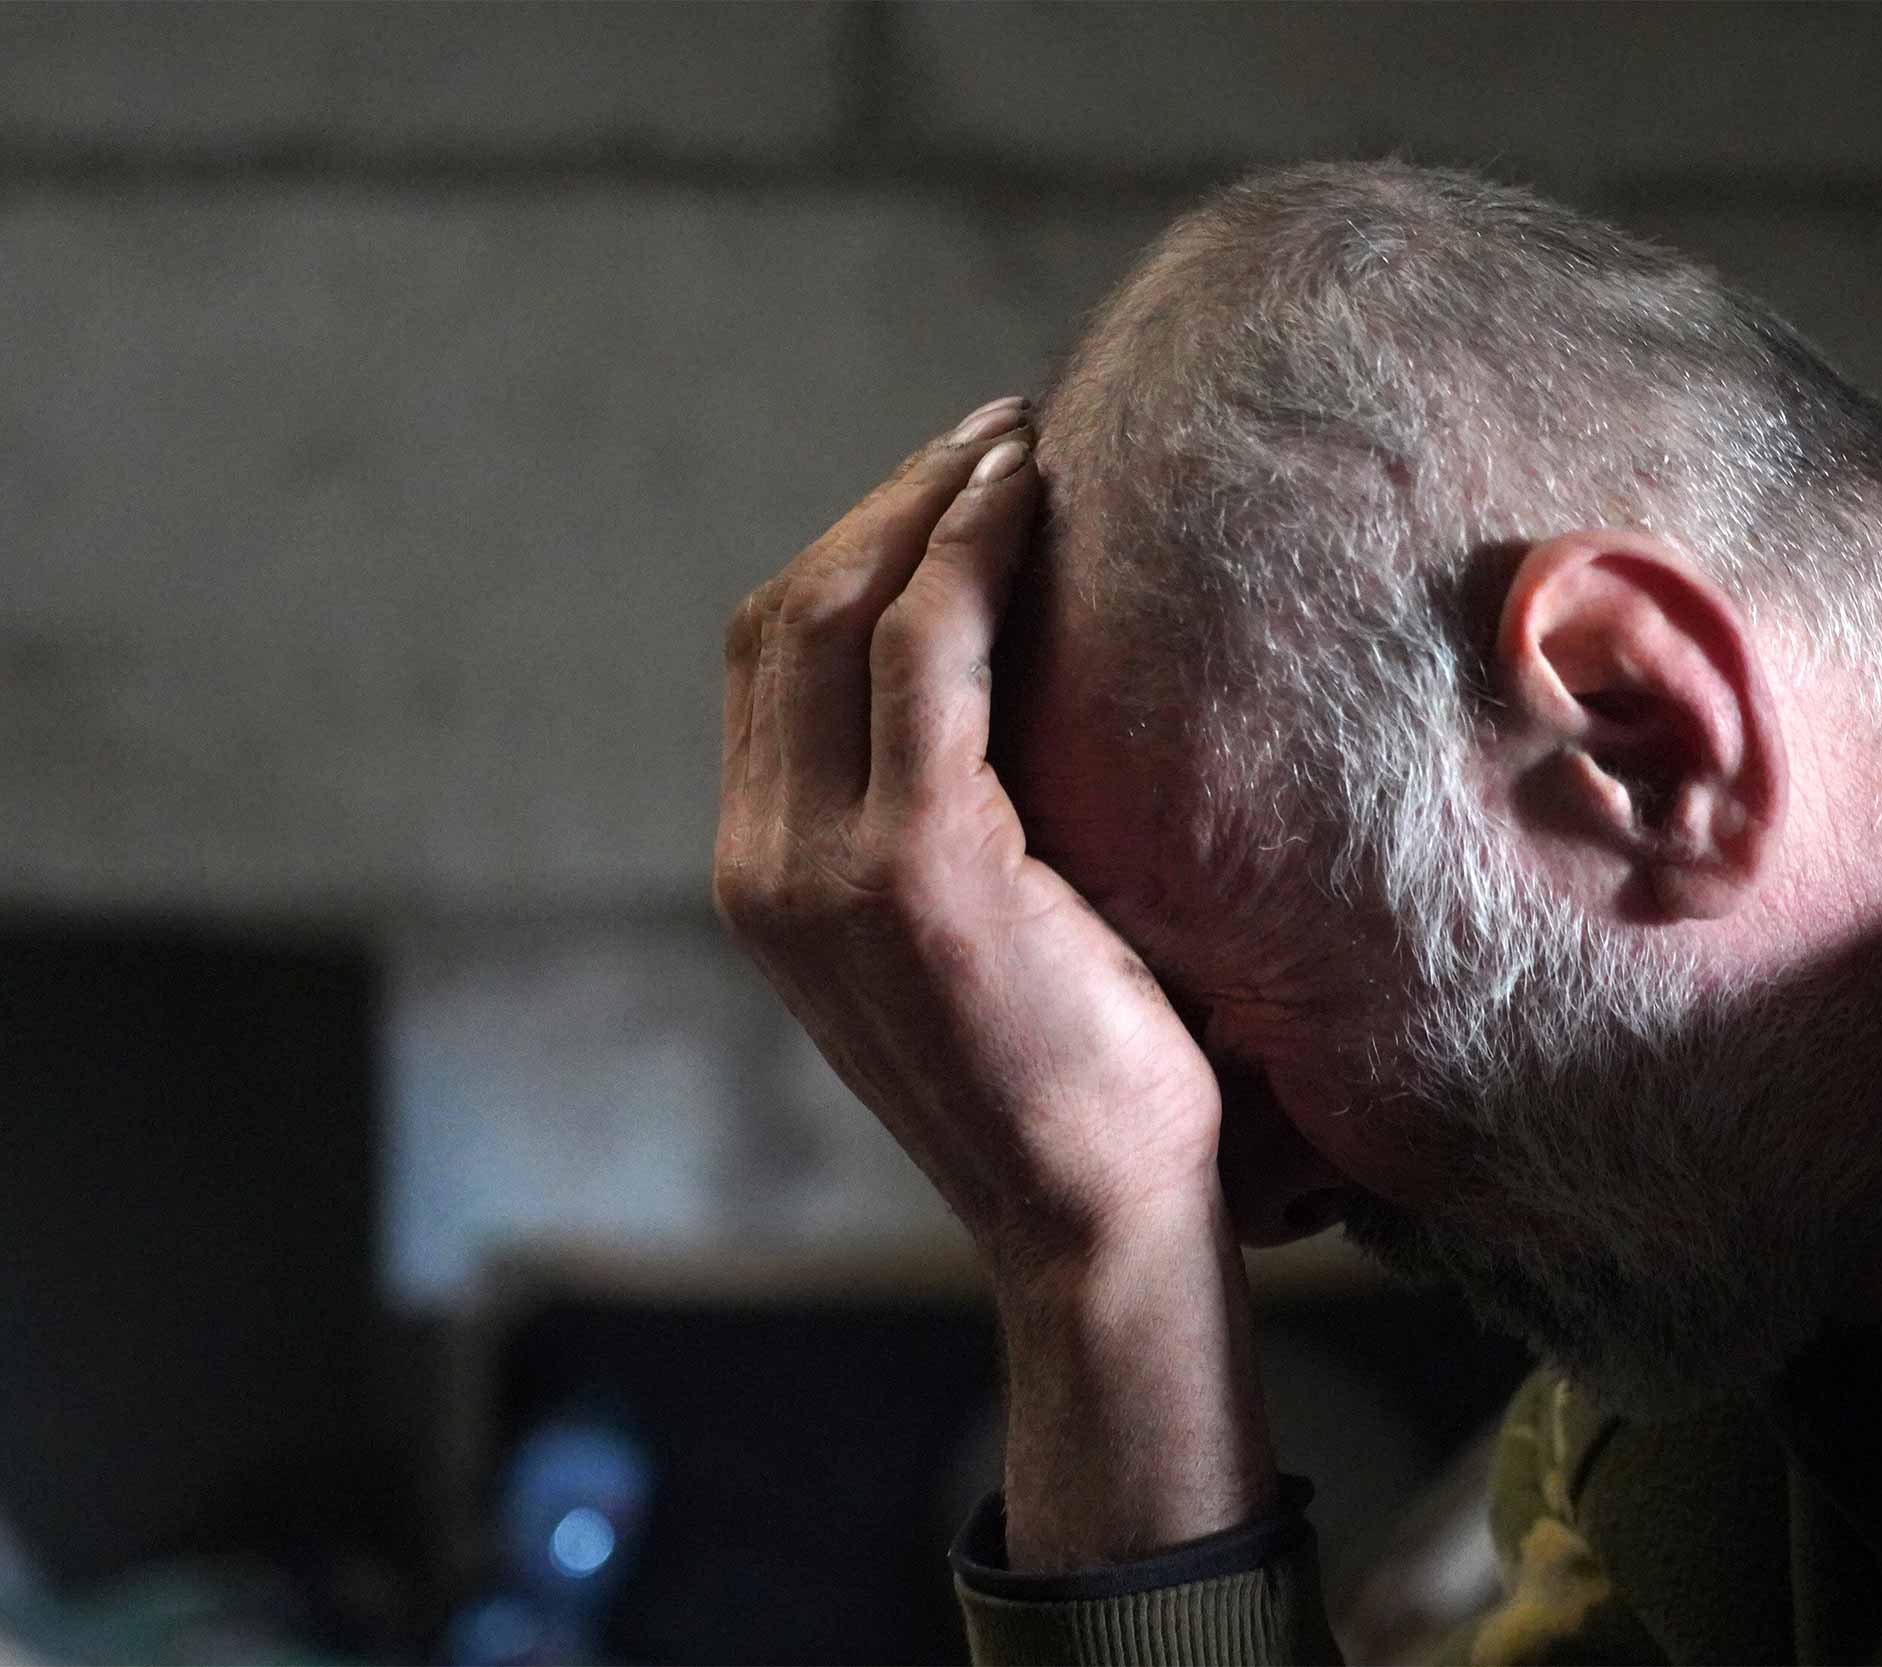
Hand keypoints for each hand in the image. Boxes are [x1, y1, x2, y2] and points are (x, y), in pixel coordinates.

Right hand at [713, 397, 1223, 1274]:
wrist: (1091, 1220)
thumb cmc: (1064, 1076)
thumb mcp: (959, 937)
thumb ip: (924, 819)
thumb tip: (990, 677)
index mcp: (762, 877)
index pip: (768, 659)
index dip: (850, 545)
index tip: (952, 485)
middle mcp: (763, 864)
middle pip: (786, 613)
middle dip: (888, 501)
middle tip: (995, 435)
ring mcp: (825, 867)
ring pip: (843, 610)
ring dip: (932, 503)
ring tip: (1022, 444)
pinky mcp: (916, 865)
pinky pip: (930, 655)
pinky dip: (972, 557)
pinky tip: (1035, 505)